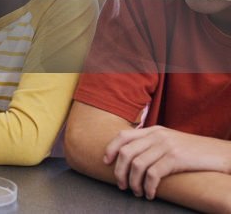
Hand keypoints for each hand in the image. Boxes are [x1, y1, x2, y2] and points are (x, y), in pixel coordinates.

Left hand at [104, 126, 230, 198]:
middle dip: (119, 172)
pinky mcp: (176, 158)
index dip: (111, 149)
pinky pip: (152, 174)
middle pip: (126, 152)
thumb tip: (131, 157)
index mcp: (153, 130)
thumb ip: (152, 144)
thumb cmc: (194, 152)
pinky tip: (150, 194)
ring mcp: (166, 146)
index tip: (106, 162)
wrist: (220, 154)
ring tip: (136, 192)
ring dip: (133, 183)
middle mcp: (157, 135)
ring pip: (137, 165)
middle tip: (122, 185)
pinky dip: (147, 187)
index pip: (122, 135)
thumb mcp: (170, 141)